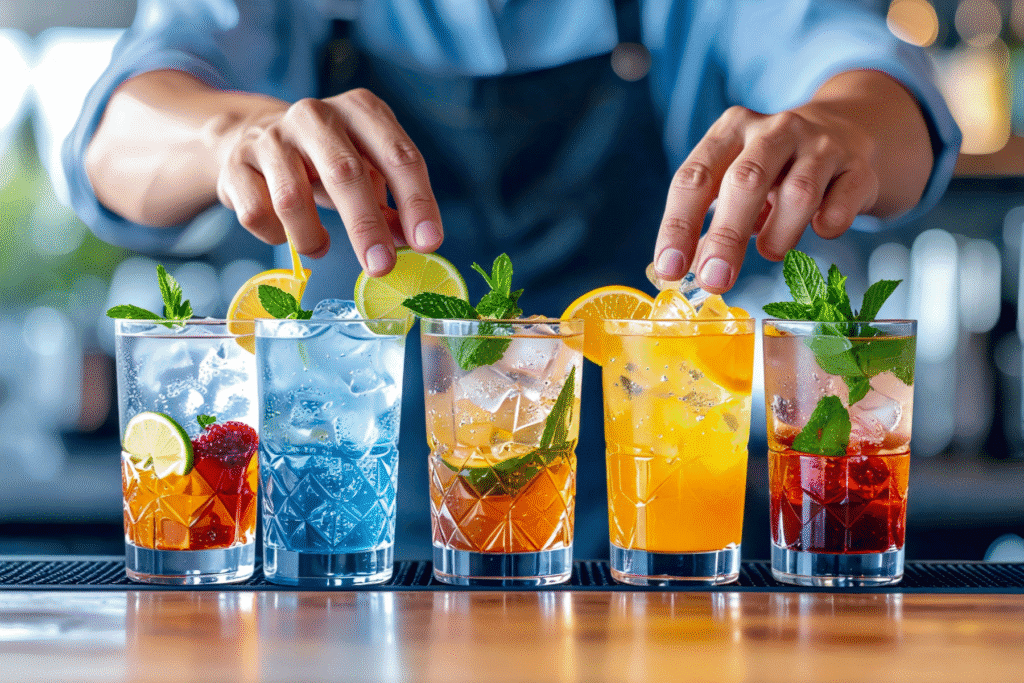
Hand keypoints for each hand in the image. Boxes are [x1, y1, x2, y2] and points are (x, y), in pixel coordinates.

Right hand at [215, 88, 442, 274]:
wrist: (250, 136)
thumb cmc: (324, 160)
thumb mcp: (366, 171)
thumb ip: (392, 206)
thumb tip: (413, 243)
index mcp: (360, 111)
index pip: (399, 156)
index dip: (417, 202)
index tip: (428, 243)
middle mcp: (315, 115)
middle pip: (346, 173)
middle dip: (367, 226)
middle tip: (382, 267)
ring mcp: (271, 137)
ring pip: (293, 198)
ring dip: (311, 237)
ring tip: (322, 248)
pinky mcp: (236, 164)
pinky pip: (257, 213)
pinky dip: (277, 236)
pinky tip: (286, 235)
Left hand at [651, 70, 932, 292]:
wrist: (849, 131)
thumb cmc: (776, 170)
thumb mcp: (735, 184)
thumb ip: (708, 225)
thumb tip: (680, 272)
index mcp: (731, 131)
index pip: (694, 178)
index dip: (678, 225)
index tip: (670, 269)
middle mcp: (774, 130)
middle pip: (744, 181)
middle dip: (725, 237)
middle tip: (714, 281)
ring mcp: (820, 144)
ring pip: (798, 192)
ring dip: (779, 234)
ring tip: (770, 252)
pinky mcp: (858, 166)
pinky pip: (844, 200)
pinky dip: (830, 223)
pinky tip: (821, 229)